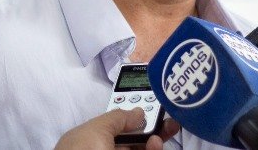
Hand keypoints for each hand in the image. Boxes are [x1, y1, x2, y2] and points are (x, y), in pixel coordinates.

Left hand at [54, 108, 179, 149]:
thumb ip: (118, 117)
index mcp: (89, 142)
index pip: (114, 128)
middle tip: (168, 124)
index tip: (150, 112)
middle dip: (150, 131)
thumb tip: (138, 112)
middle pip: (131, 141)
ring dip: (152, 143)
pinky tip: (156, 144)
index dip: (132, 119)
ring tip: (160, 136)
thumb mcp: (97, 129)